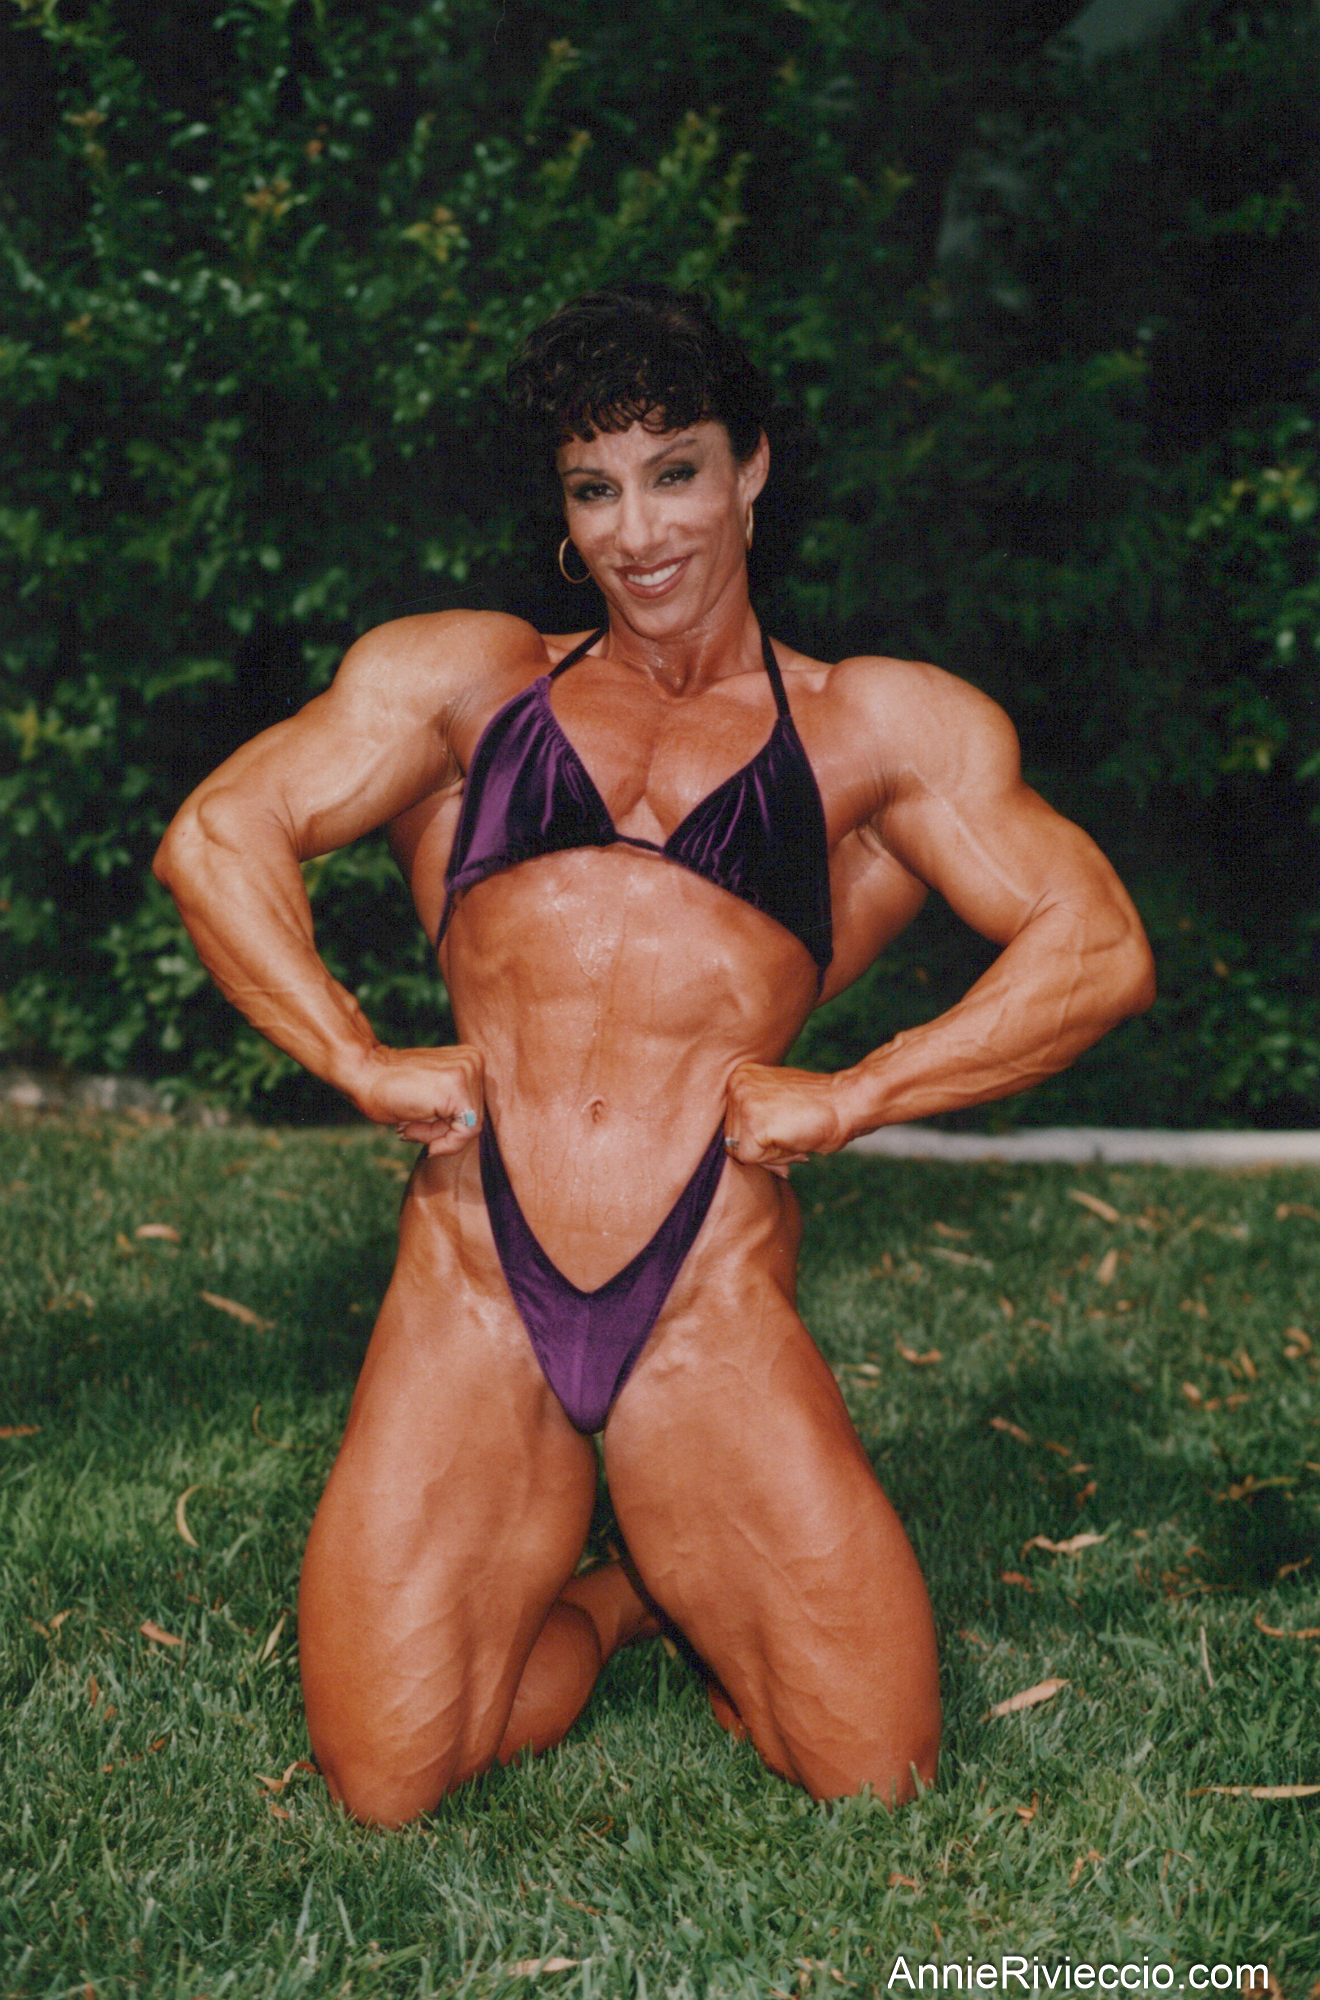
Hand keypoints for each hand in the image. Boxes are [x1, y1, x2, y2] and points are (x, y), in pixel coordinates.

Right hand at [346, 1043, 484, 1155]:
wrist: (363, 1072)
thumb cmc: (388, 1088)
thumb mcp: (432, 1098)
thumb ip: (452, 1108)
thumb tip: (463, 1135)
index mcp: (470, 1059)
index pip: (474, 1107)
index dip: (447, 1127)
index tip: (417, 1129)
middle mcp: (474, 1061)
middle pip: (473, 1116)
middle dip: (442, 1130)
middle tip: (408, 1126)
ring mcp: (468, 1072)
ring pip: (468, 1126)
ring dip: (436, 1134)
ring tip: (408, 1124)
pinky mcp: (458, 1087)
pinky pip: (466, 1131)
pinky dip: (443, 1141)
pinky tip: (412, 1129)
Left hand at [723, 1062, 848, 1177]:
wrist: (847, 1101)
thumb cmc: (819, 1107)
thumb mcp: (778, 1104)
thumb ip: (758, 1121)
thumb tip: (741, 1154)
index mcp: (741, 1076)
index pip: (735, 1124)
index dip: (760, 1138)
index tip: (787, 1129)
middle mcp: (736, 1084)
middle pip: (734, 1138)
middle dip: (764, 1147)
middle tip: (794, 1132)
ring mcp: (742, 1101)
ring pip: (742, 1151)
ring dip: (771, 1154)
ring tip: (795, 1133)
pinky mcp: (753, 1122)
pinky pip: (751, 1159)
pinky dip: (775, 1159)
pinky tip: (794, 1139)